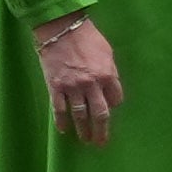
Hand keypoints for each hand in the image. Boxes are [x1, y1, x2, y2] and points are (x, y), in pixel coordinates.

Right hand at [30, 14, 119, 145]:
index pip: (116, 99)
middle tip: (101, 142)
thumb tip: (110, 88)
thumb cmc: (87, 38)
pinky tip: (64, 130)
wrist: (61, 29)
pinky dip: (62, 121)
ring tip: (86, 140)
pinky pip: (59, 109)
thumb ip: (110, 72)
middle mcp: (92, 84)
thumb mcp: (107, 53)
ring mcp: (73, 87)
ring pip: (80, 115)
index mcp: (108, 75)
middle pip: (100, 113)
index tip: (110, 110)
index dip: (114, 106)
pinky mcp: (55, 87)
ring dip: (83, 130)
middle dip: (102, 130)